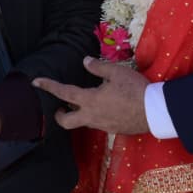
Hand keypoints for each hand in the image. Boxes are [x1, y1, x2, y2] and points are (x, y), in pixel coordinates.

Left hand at [33, 57, 149, 135]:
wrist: (155, 112)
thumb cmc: (135, 90)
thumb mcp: (117, 72)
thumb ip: (98, 67)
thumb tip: (85, 61)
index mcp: (90, 100)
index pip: (64, 93)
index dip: (49, 86)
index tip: (36, 82)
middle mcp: (92, 116)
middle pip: (66, 122)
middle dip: (59, 115)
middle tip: (60, 106)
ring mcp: (102, 126)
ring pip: (83, 123)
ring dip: (80, 114)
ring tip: (88, 102)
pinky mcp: (114, 130)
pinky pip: (98, 124)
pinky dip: (96, 116)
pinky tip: (107, 107)